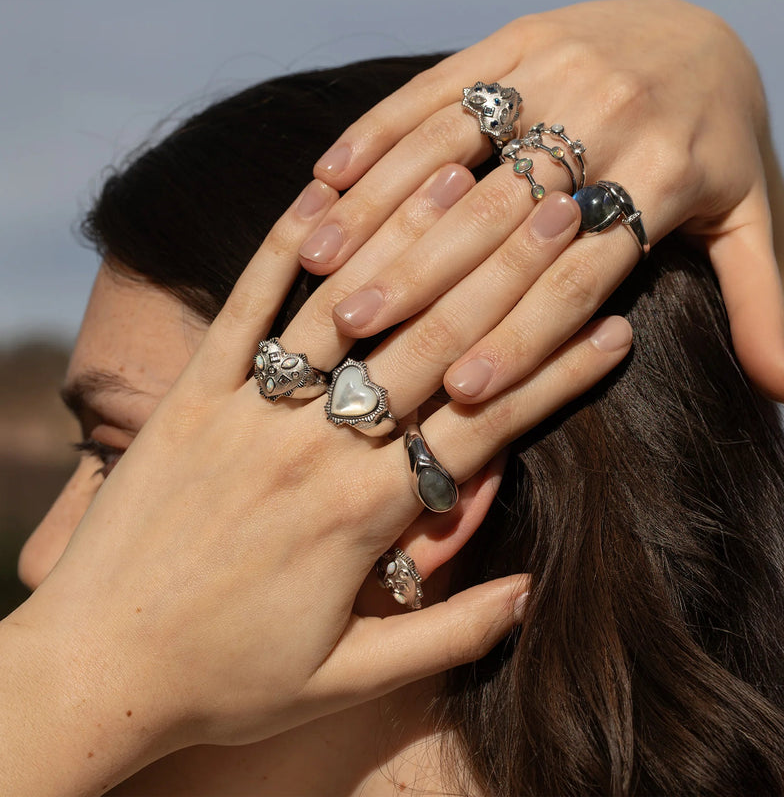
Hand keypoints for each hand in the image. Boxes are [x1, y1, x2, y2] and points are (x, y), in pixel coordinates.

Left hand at [1, 179, 631, 796]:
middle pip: (432, 347)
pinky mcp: (186, 400)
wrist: (92, 672)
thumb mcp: (345, 683)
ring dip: (411, 238)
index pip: (485, 426)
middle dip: (509, 276)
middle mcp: (313, 451)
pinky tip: (321, 193)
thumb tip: (527, 592)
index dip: (558, 375)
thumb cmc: (225, 685)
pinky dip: (279, 251)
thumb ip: (446, 638)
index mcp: (362, 519)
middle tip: (565, 216)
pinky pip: (238, 312)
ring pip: (344, 311)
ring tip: (466, 177)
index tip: (613, 326)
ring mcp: (246, 415)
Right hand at [301, 0, 783, 402]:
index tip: (459, 393)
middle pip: (499, 217)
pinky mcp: (514, 40)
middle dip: (424, 278)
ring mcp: (555, 70)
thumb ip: (764, 302)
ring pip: (450, 148)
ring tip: (317, 265)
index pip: (579, 275)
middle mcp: (606, 118)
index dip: (522, 338)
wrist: (705, 29)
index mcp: (664, 176)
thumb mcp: (756, 220)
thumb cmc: (719, 146)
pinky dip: (376, 130)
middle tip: (355, 336)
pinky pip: (435, 87)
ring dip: (378, 204)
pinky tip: (322, 178)